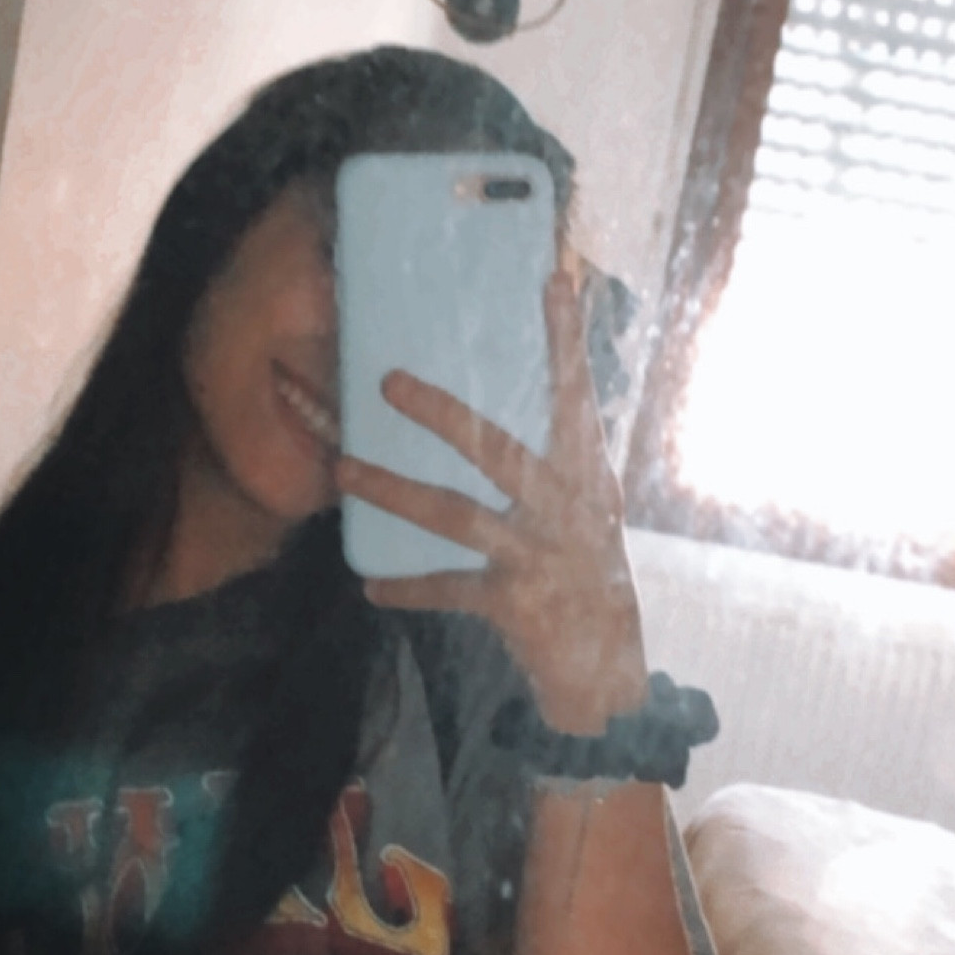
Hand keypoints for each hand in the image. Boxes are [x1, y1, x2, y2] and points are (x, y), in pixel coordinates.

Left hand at [336, 268, 648, 735]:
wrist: (610, 675)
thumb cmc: (594, 582)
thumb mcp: (590, 516)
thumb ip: (558, 469)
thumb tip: (499, 420)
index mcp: (589, 478)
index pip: (578, 397)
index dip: (566, 340)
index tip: (554, 279)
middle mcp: (569, 509)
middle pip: (496, 449)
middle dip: (440, 416)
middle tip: (386, 382)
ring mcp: (541, 556)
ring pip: (456, 514)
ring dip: (395, 491)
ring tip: (345, 470)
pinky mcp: (516, 603)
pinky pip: (450, 587)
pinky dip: (409, 586)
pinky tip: (371, 585)